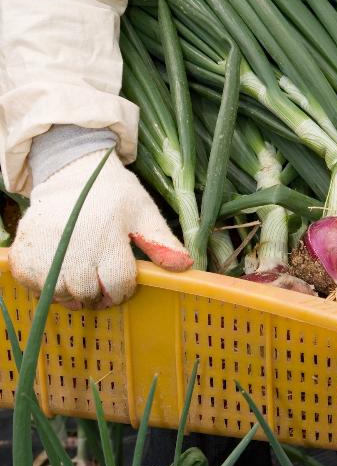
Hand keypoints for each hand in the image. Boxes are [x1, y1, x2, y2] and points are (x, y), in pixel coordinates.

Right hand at [10, 150, 191, 307]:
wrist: (72, 171)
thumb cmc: (113, 195)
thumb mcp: (143, 212)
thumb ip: (162, 242)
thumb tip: (184, 266)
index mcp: (107, 234)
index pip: (118, 283)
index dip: (123, 289)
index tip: (122, 282)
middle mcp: (74, 243)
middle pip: (88, 292)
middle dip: (98, 293)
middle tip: (100, 279)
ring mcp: (44, 248)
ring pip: (61, 294)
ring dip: (72, 292)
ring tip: (80, 273)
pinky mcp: (23, 251)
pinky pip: (34, 286)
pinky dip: (45, 285)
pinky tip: (58, 268)